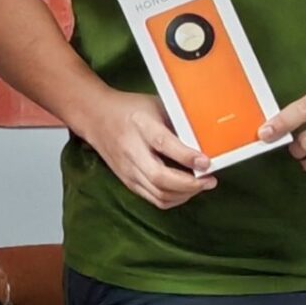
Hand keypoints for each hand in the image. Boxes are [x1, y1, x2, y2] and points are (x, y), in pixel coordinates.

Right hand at [74, 91, 213, 208]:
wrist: (95, 116)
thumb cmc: (130, 109)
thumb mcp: (155, 105)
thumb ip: (177, 122)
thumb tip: (206, 142)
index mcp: (141, 125)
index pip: (164, 144)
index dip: (187, 157)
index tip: (207, 163)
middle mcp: (132, 150)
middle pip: (161, 178)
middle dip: (190, 184)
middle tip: (210, 180)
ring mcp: (128, 169)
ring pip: (159, 193)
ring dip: (185, 194)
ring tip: (201, 185)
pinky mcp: (128, 181)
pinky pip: (154, 199)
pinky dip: (173, 199)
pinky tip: (185, 191)